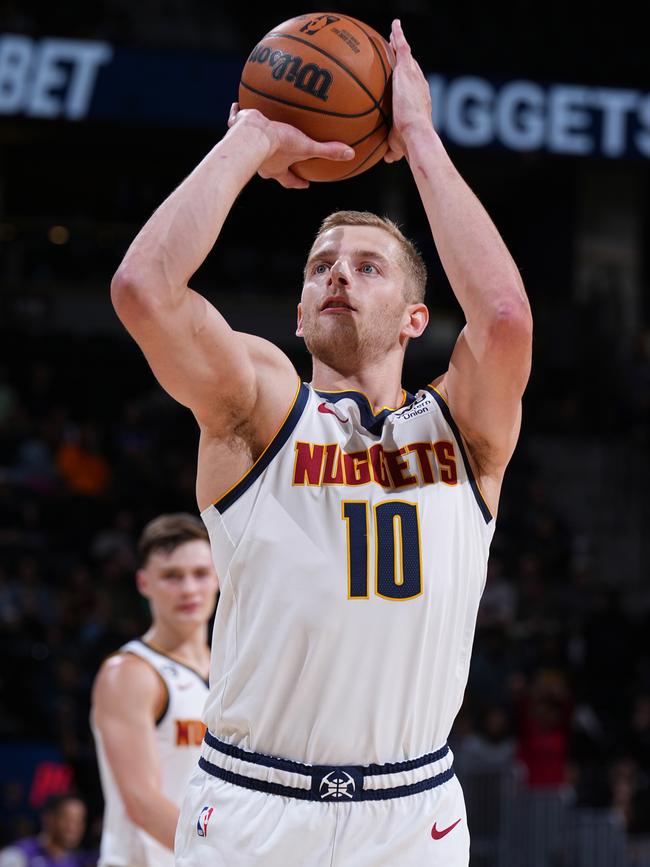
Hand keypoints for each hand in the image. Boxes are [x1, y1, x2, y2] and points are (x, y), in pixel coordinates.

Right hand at [227, 103, 353, 188]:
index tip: (304, 184)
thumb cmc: (279, 145)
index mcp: (276, 169)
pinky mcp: (237, 127)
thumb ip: (327, 151)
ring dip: (256, 139)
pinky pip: (236, 119)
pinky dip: (237, 112)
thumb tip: (350, 154)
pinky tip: (238, 104)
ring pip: (251, 145)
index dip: (296, 183)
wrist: (253, 134)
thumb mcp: (307, 148)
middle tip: (280, 158)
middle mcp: (260, 161)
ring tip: (259, 129)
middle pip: (268, 166)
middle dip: (273, 163)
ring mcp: (246, 145)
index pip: (288, 180)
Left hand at [384, 20, 433, 163]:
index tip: (404, 76)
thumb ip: (393, 150)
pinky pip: (403, 47)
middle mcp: (420, 85)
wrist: (415, 133)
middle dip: (406, 59)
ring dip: (400, 44)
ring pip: (406, 55)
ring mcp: (414, 76)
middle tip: (399, 51)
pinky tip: (394, 25)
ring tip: (393, 34)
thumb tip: (388, 159)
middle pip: (412, 68)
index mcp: (419, 101)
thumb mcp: (398, 145)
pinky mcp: (407, 70)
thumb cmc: (410, 142)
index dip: (410, 81)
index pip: (414, 88)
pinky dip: (398, 35)